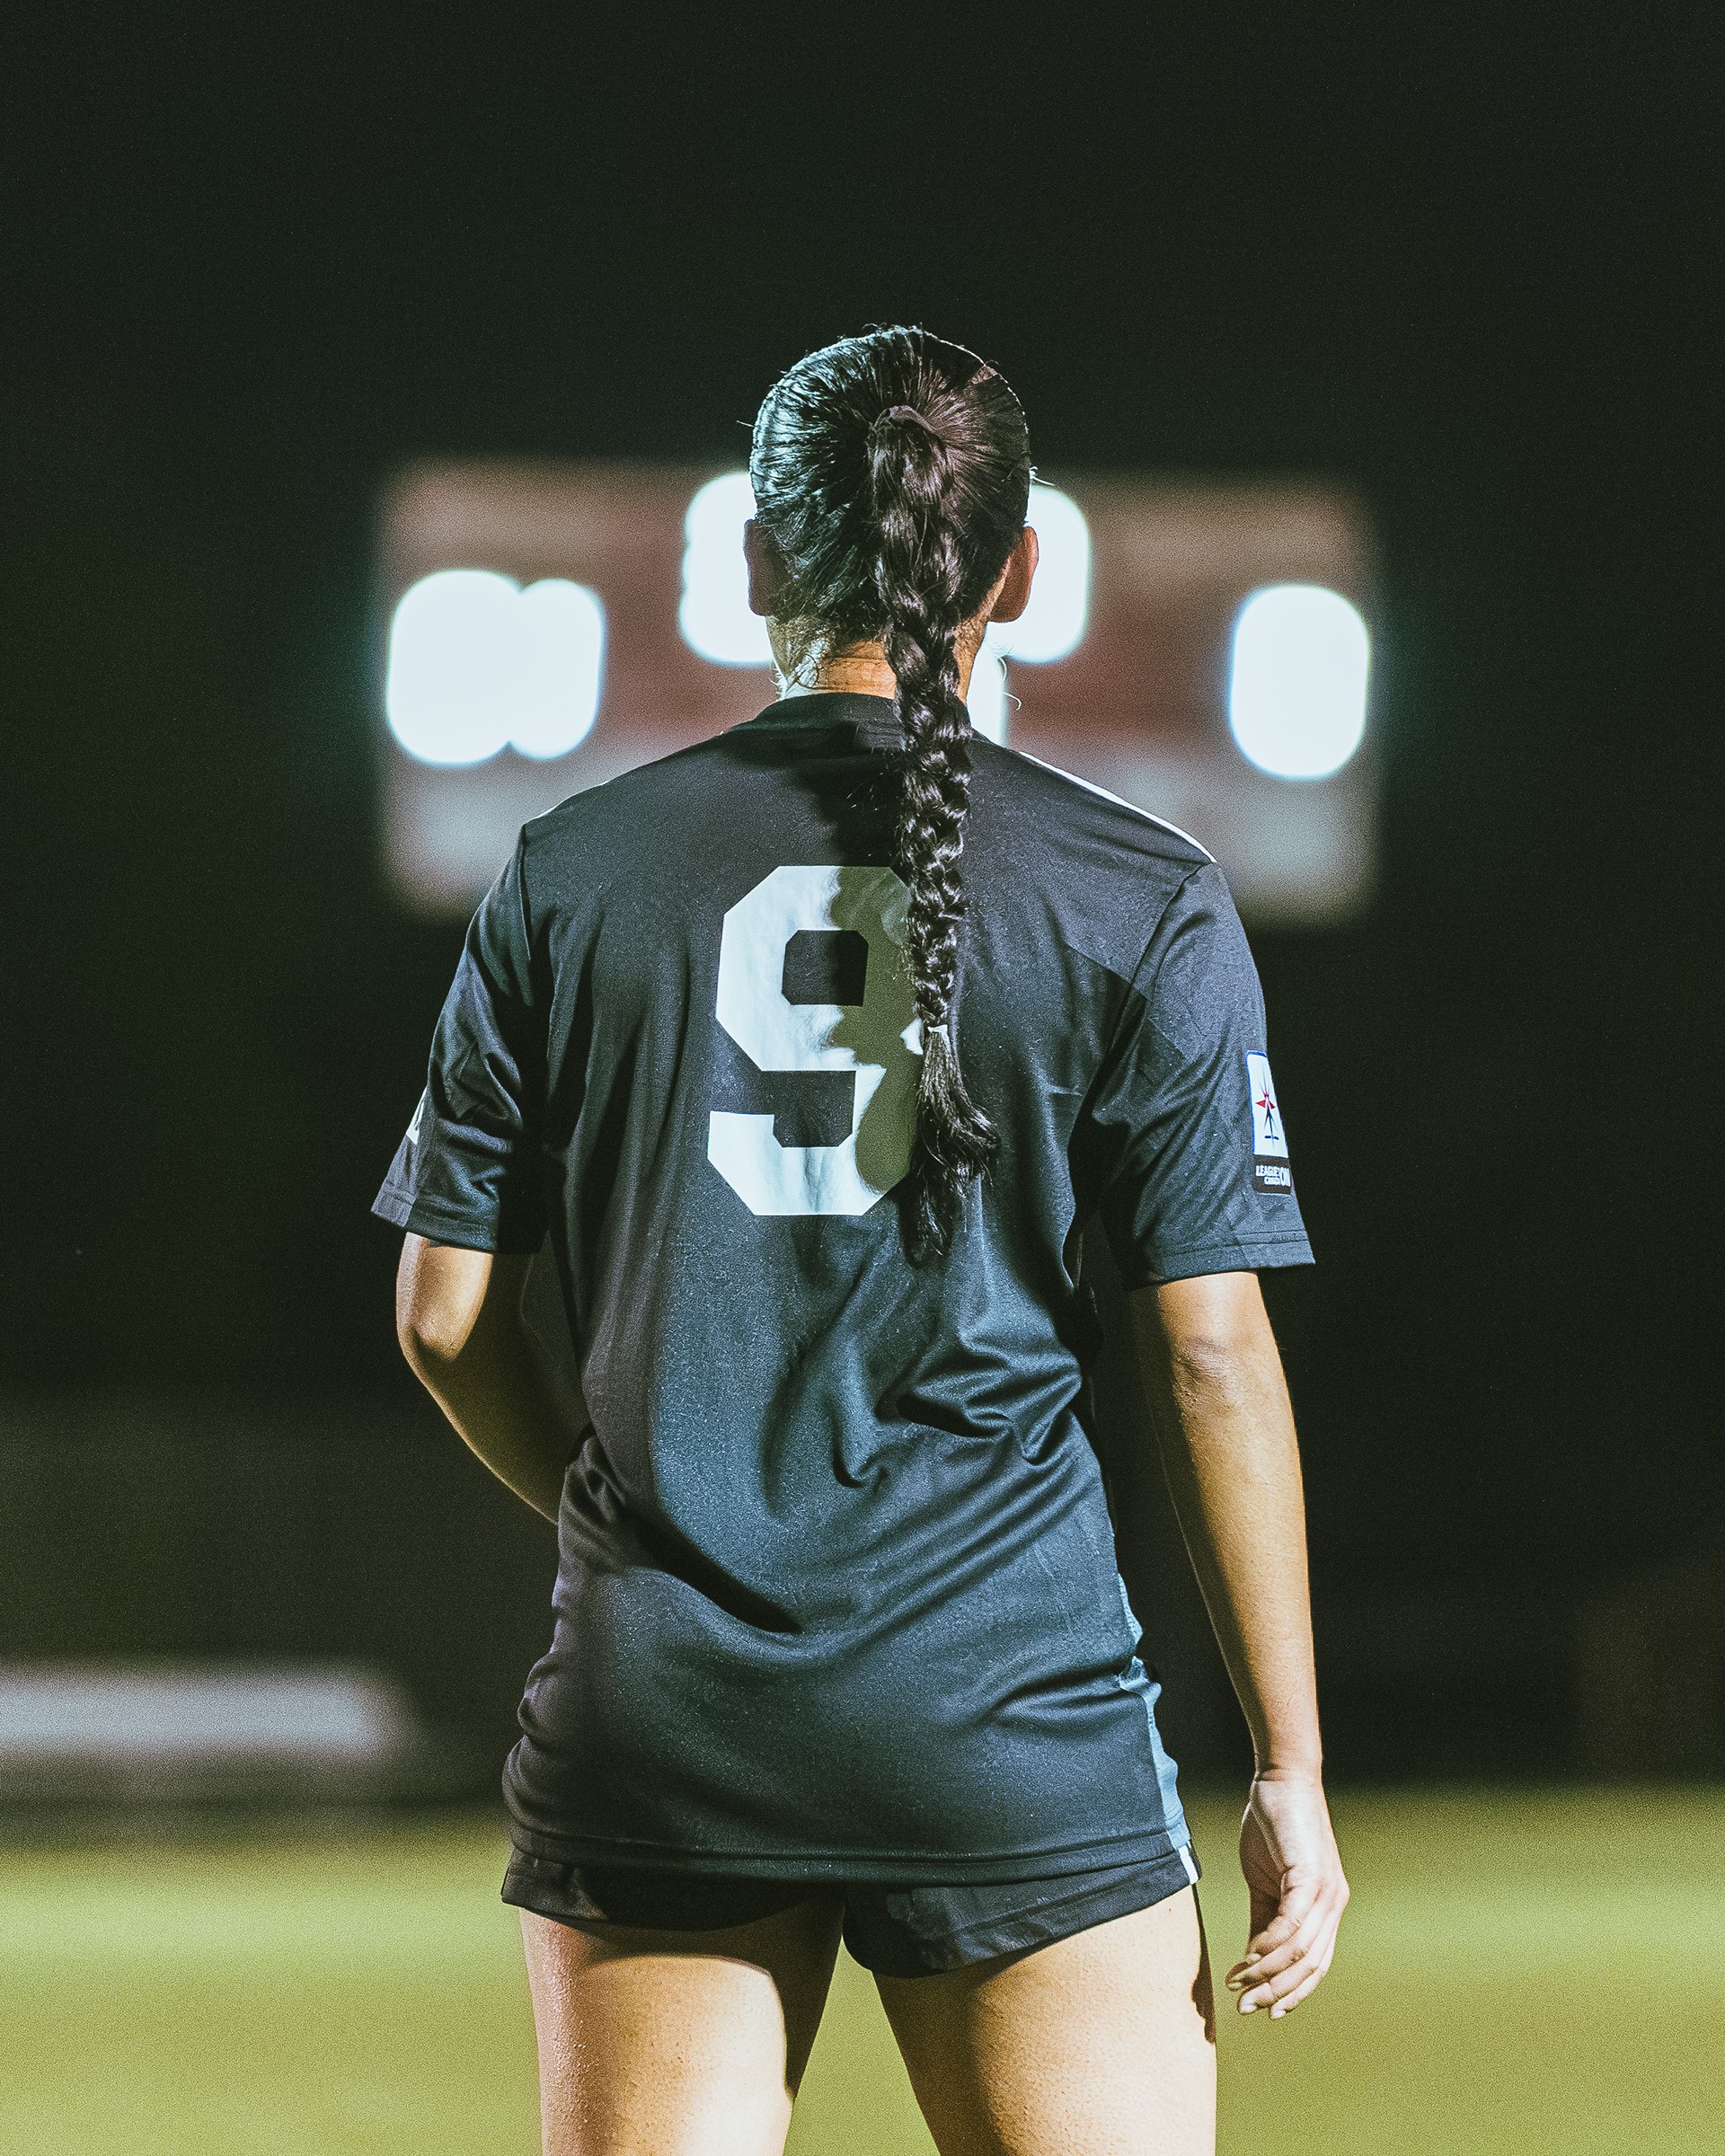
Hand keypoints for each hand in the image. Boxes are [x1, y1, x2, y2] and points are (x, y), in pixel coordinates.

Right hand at [1225, 1769, 1348, 2019]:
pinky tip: (1247, 1955)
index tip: (1265, 2011)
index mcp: (1327, 1907)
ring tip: (1239, 1984)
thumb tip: (1252, 1958)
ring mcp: (1325, 1891)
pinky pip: (1290, 1924)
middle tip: (1245, 2008)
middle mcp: (1333, 1904)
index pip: (1316, 1965)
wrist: (1281, 1779)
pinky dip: (1268, 1946)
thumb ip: (1264, 1918)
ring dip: (1268, 1974)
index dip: (1293, 1992)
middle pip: (1312, 1967)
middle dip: (1278, 1993)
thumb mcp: (1265, 1880)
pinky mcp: (1310, 1876)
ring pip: (1301, 1951)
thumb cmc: (1274, 1826)